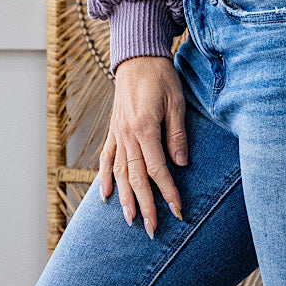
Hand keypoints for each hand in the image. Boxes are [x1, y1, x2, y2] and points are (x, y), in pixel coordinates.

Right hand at [98, 54, 187, 236]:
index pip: (157, 168)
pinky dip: (104, 178)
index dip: (167, 191)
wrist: (138, 56)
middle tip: (152, 229)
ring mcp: (118, 133)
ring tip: (131, 220)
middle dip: (145, 205)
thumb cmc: (161, 76)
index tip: (177, 210)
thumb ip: (177, 133)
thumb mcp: (176, 101)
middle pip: (136, 177)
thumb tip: (181, 164)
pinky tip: (105, 196)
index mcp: (145, 128)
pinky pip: (106, 158)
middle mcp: (127, 134)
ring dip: (124, 198)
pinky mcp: (113, 130)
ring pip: (119, 172)